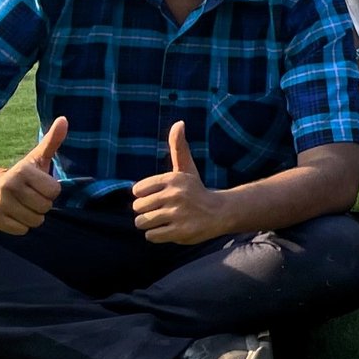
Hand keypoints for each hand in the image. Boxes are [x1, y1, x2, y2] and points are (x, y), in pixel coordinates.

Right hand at [0, 116, 67, 234]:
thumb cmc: (22, 176)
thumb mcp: (36, 158)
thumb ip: (52, 141)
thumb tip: (64, 119)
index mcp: (22, 171)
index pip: (54, 191)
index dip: (50, 191)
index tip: (38, 186)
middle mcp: (8, 186)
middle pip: (45, 207)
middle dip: (42, 205)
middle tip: (29, 197)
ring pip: (35, 221)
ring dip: (32, 217)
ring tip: (22, 206)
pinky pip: (22, 230)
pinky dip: (21, 226)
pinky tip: (13, 215)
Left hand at [132, 122, 230, 244]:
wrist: (221, 212)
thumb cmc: (196, 190)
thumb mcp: (186, 168)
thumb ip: (178, 147)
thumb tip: (179, 122)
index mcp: (172, 178)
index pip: (137, 191)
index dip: (146, 196)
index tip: (161, 197)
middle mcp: (175, 195)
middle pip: (137, 208)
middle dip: (147, 212)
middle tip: (164, 210)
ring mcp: (178, 214)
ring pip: (142, 222)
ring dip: (151, 224)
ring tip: (167, 220)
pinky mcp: (180, 231)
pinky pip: (151, 236)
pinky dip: (158, 235)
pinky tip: (171, 229)